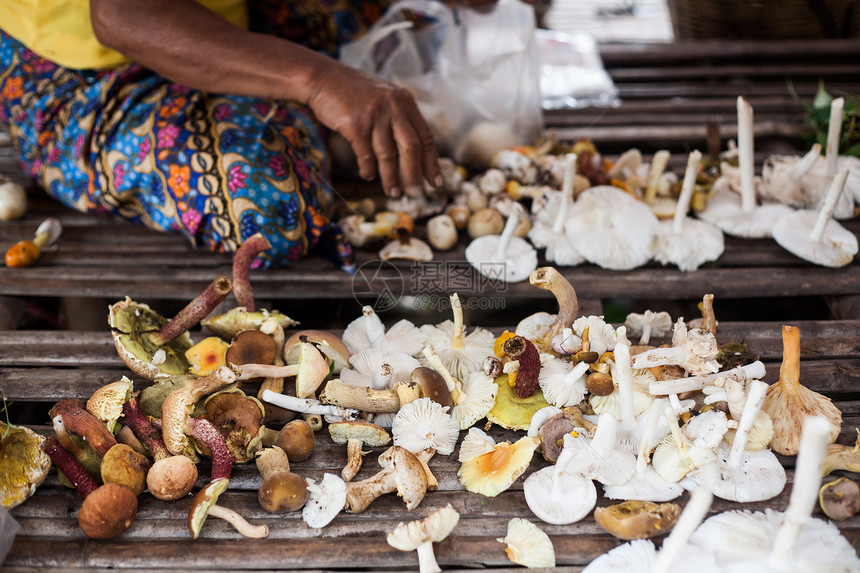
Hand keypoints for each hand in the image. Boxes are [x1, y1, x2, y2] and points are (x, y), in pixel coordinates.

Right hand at [307, 62, 441, 197]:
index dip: (431, 162)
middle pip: (411, 148)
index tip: (435, 181)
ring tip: (392, 192)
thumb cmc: (353, 93)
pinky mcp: (356, 124)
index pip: (425, 136)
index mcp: (405, 102)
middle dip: (414, 174)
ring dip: (390, 177)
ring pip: (388, 154)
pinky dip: (368, 168)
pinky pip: (365, 154)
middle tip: (415, 193)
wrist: (322, 77)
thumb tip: (411, 155)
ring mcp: (375, 115)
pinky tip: (368, 176)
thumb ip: (399, 120)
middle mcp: (394, 107)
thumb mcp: (384, 99)